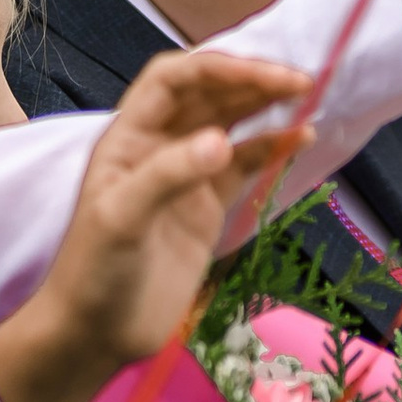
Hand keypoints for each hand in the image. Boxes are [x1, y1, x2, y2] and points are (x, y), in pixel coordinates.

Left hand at [0, 50, 308, 401]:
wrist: (96, 334)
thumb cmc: (93, 271)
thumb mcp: (120, 218)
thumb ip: (167, 176)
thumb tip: (222, 141)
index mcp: (128, 135)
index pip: (173, 78)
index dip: (216, 68)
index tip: (261, 74)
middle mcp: (158, 145)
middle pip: (209, 94)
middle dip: (251, 80)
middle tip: (300, 80)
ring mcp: (186, 175)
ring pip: (231, 124)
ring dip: (266, 106)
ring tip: (308, 96)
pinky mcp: (207, 208)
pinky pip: (246, 164)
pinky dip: (274, 148)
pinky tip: (302, 138)